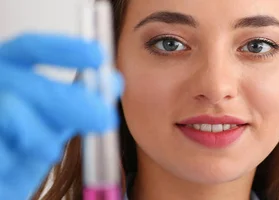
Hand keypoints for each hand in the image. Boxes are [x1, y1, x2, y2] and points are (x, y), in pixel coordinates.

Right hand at [0, 33, 122, 198]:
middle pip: (28, 81)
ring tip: (50, 152)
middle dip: (71, 100)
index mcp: (8, 70)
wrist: (2, 177)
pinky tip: (19, 164)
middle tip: (103, 119)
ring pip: (11, 110)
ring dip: (40, 134)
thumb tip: (113, 81)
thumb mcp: (57, 119)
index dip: (64, 49)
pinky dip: (14, 158)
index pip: (31, 48)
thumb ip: (81, 99)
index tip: (97, 56)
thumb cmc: (27, 143)